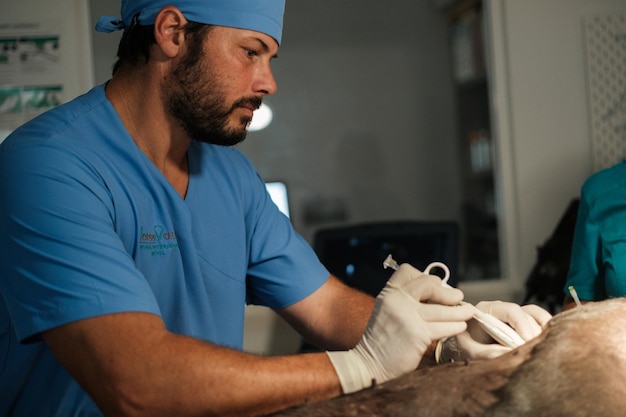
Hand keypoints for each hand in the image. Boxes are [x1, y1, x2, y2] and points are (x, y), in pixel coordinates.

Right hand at [326, 264, 474, 393]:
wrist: (370, 363)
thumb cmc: (383, 338)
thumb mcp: (387, 310)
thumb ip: (405, 300)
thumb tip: (438, 293)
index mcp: (388, 293)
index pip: (408, 271)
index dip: (425, 276)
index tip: (436, 286)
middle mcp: (397, 300)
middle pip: (429, 284)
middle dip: (447, 292)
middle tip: (458, 298)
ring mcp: (408, 316)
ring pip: (443, 308)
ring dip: (460, 311)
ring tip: (468, 312)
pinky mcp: (418, 334)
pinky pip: (445, 326)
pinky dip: (456, 326)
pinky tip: (460, 327)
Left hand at [446, 301, 551, 360]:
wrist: (464, 345)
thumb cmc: (466, 345)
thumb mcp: (470, 350)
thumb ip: (485, 352)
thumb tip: (507, 354)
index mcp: (487, 310)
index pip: (511, 310)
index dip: (522, 325)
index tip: (527, 342)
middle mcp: (502, 309)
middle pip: (525, 315)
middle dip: (532, 333)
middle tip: (533, 351)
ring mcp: (514, 314)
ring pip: (535, 317)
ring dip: (540, 332)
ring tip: (539, 348)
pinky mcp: (523, 321)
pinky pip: (539, 319)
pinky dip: (545, 329)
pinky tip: (546, 342)